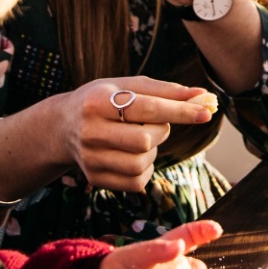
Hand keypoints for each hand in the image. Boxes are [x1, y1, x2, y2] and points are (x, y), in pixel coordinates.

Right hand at [47, 76, 218, 193]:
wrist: (62, 127)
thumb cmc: (103, 100)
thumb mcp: (126, 86)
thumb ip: (165, 90)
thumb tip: (202, 96)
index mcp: (98, 101)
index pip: (147, 108)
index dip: (180, 111)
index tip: (205, 112)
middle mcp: (90, 131)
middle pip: (145, 140)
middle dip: (161, 131)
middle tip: (153, 124)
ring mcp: (90, 158)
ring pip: (141, 163)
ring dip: (153, 151)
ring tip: (141, 139)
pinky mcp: (95, 178)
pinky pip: (136, 182)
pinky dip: (145, 169)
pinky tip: (135, 155)